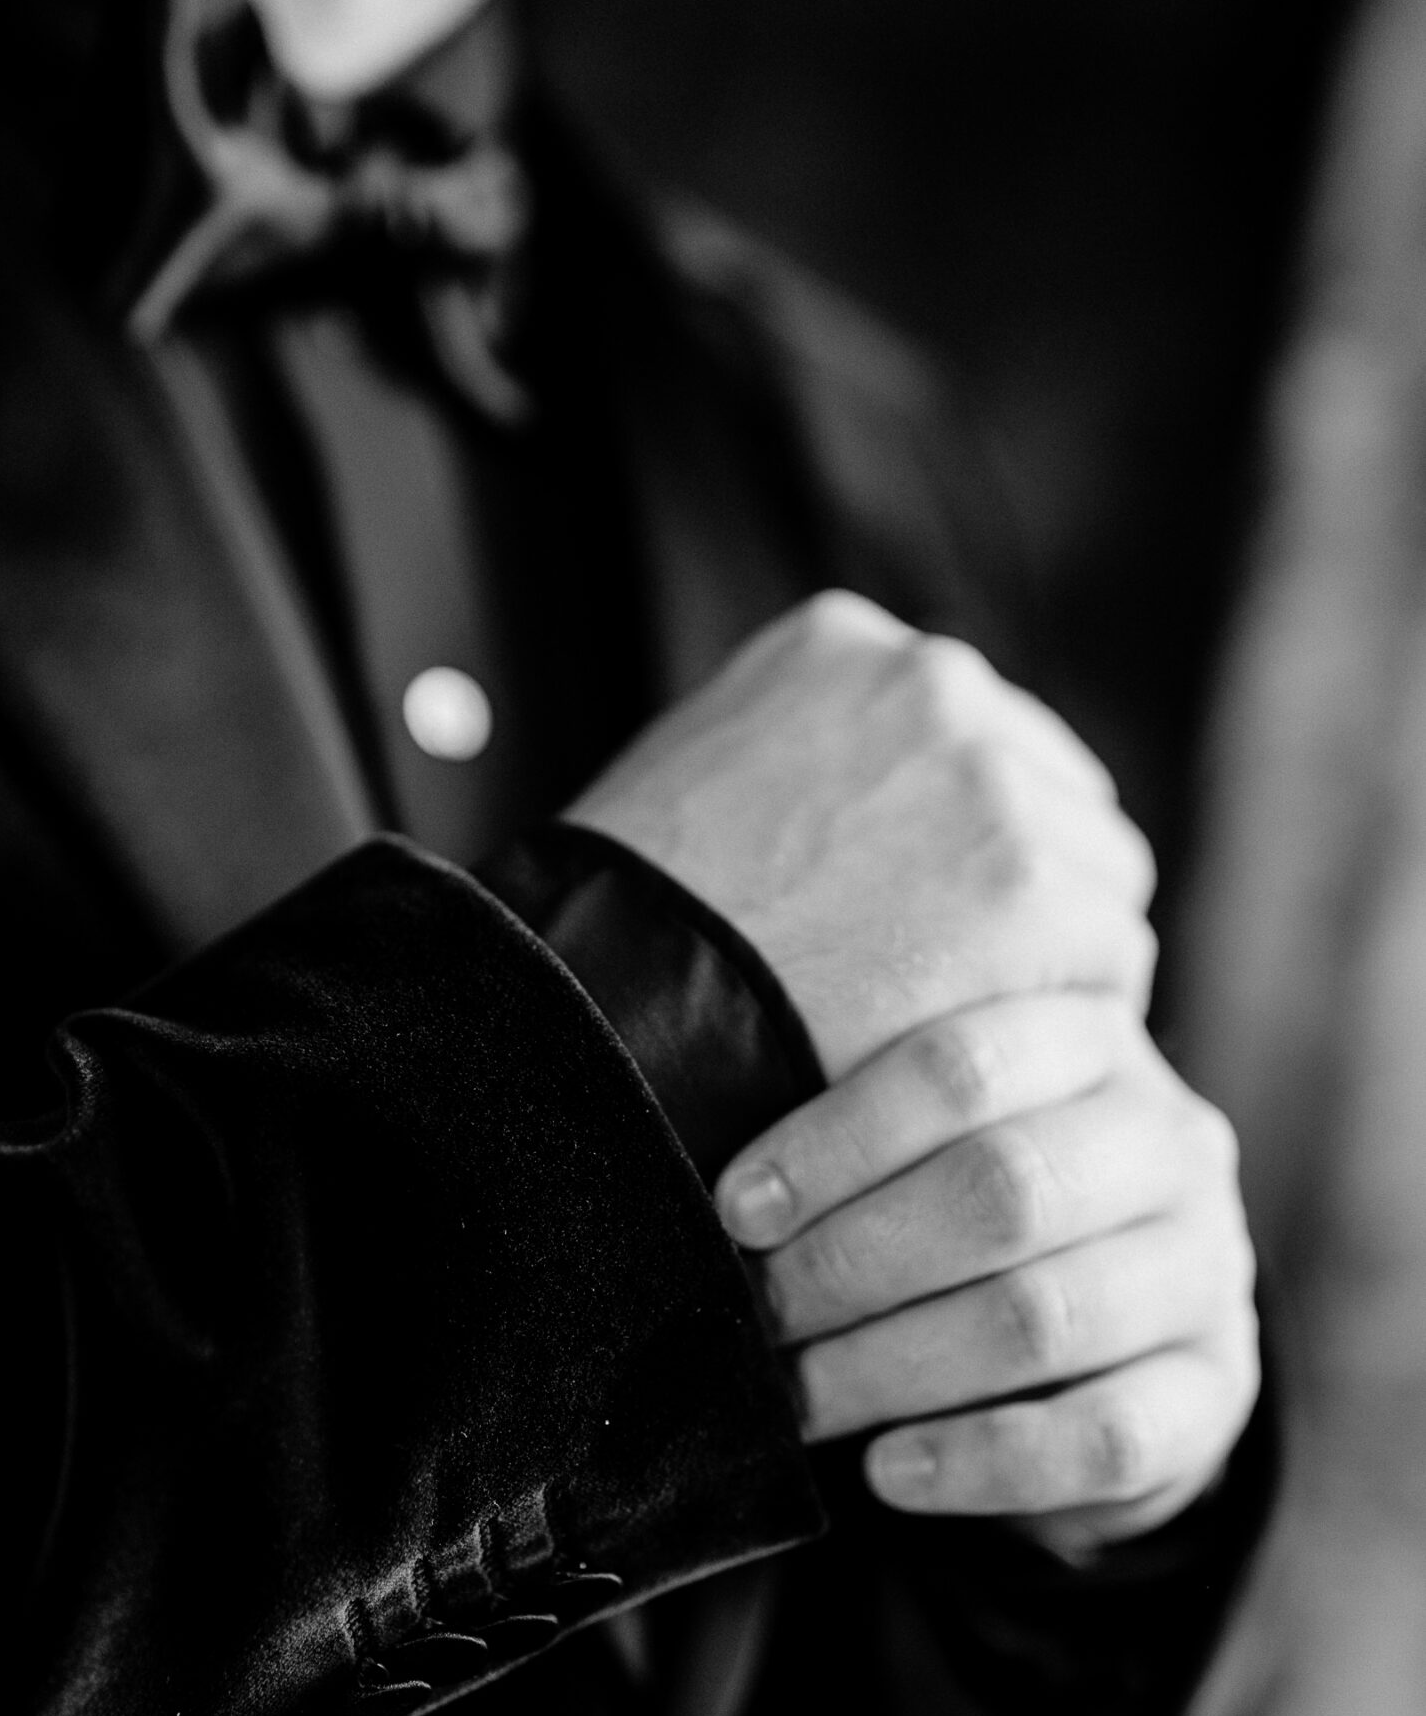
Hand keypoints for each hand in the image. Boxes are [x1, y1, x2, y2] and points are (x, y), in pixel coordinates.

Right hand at [569, 591, 1156, 1078]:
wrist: (607, 1006)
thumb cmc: (623, 930)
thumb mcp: (693, 781)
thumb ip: (799, 765)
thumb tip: (851, 823)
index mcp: (844, 642)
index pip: (968, 734)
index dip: (957, 841)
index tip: (926, 914)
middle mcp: (935, 684)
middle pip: (1048, 796)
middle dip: (1020, 891)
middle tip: (961, 990)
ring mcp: (994, 782)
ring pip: (1092, 881)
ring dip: (1051, 960)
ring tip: (974, 1043)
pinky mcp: (1034, 893)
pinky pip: (1107, 965)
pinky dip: (1064, 1024)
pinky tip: (996, 1073)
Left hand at [715, 992, 1259, 1556]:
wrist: (1099, 1345)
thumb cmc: (962, 1220)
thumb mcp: (923, 1141)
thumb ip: (850, 1121)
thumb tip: (721, 1184)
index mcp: (1088, 1042)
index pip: (960, 1064)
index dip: (835, 1138)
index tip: (737, 1209)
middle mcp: (1169, 1140)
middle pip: (999, 1188)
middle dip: (851, 1262)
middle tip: (760, 1312)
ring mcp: (1207, 1264)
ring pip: (1039, 1316)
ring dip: (891, 1367)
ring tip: (800, 1400)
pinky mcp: (1219, 1387)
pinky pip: (1102, 1437)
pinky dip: (978, 1460)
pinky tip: (888, 1471)